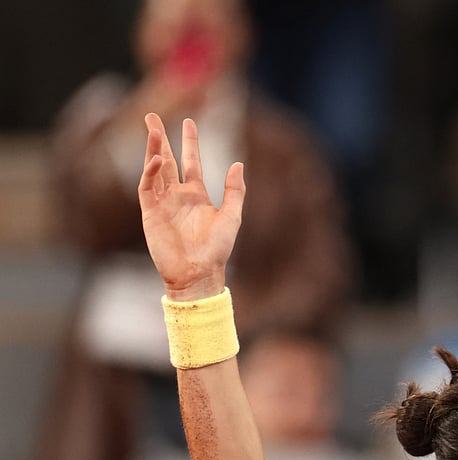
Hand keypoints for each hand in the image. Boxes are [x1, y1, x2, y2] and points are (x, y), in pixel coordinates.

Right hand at [137, 113, 244, 299]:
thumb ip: (235, 191)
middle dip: (160, 139)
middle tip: (151, 116)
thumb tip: (238, 164)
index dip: (190, 142)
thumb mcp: (232, 216)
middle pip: (166, 160)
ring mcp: (162, 203)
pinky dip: (149, 172)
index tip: (189, 122)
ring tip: (152, 128)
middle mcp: (177, 196)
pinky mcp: (150, 213)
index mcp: (197, 195)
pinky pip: (147, 188)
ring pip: (154, 169)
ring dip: (152, 149)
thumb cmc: (217, 249)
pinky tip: (155, 159)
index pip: (191, 162)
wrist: (199, 273)